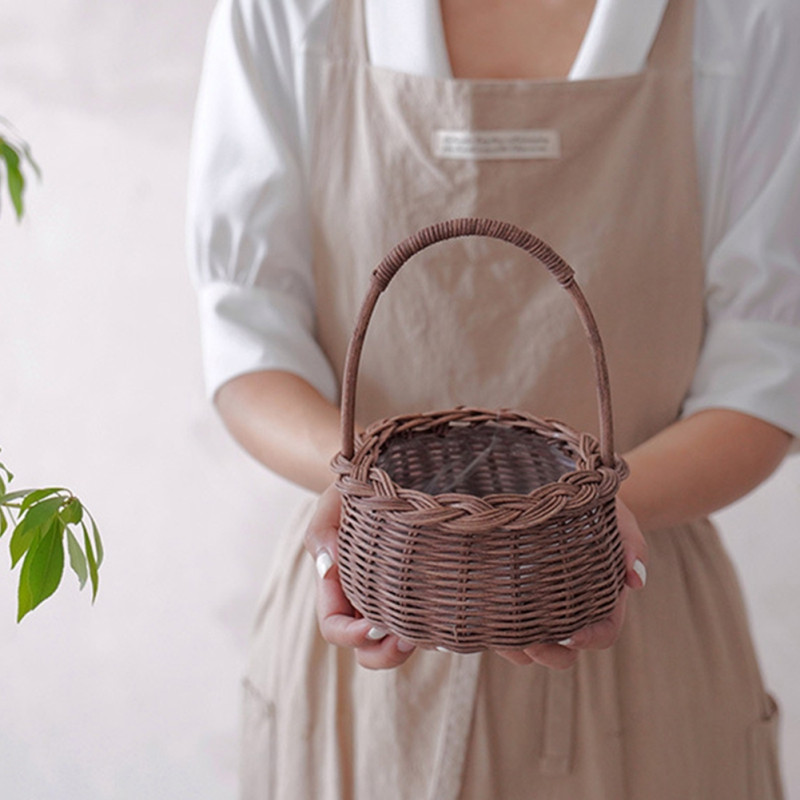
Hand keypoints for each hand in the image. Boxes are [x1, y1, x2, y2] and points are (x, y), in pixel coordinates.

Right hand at [304, 484, 416, 669]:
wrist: (396, 472)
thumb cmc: (361, 486)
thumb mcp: (336, 498)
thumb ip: (322, 528)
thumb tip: (329, 564)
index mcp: (337, 585)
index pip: (334, 626)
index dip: (349, 634)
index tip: (372, 624)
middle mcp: (364, 599)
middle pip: (366, 649)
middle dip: (383, 653)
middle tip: (405, 639)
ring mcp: (395, 599)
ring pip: (397, 643)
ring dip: (409, 646)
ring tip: (427, 631)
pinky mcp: (423, 593)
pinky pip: (426, 623)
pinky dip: (433, 630)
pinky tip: (447, 618)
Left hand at [494, 496, 647, 669]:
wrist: (559, 489)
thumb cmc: (591, 506)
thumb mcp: (615, 517)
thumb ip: (630, 543)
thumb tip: (635, 580)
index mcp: (601, 597)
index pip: (603, 632)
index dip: (589, 639)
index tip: (571, 636)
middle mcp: (569, 609)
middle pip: (564, 651)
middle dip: (549, 654)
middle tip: (532, 645)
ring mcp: (539, 606)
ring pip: (530, 644)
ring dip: (517, 648)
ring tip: (500, 636)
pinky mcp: (510, 596)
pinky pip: (502, 623)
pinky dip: (493, 629)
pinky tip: (481, 621)